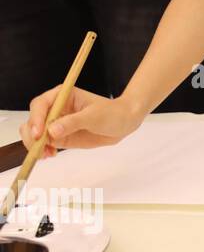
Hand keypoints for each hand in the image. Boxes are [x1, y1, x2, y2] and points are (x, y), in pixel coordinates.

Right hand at [21, 87, 146, 156]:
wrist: (124, 123)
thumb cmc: (112, 113)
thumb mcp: (94, 116)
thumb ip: (73, 123)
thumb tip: (51, 131)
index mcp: (63, 96)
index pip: (41, 104)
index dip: (36, 118)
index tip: (39, 133)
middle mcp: (56, 109)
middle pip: (33, 120)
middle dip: (32, 134)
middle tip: (40, 148)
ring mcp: (56, 123)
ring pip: (35, 133)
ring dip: (35, 145)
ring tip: (46, 154)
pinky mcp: (60, 136)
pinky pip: (44, 143)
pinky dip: (42, 150)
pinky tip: (50, 155)